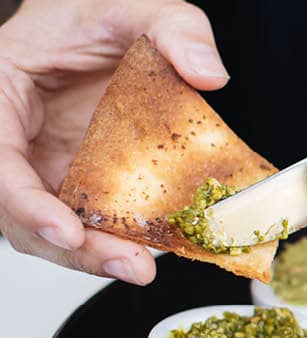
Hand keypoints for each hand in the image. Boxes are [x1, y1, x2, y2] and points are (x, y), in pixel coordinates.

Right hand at [0, 0, 227, 284]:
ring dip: (93, 254)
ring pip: (49, 226)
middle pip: (19, 210)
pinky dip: (113, 237)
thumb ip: (177, 30)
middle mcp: (11, 138)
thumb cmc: (98, 13)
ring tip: (142, 267)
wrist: (102, 24)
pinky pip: (85, 218)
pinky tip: (154, 248)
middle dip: (72, 248)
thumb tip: (211, 74)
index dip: (25, 203)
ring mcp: (40, 163)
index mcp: (1, 93)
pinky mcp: (73, 179)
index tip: (65, 230)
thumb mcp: (141, 7)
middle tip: (130, 266)